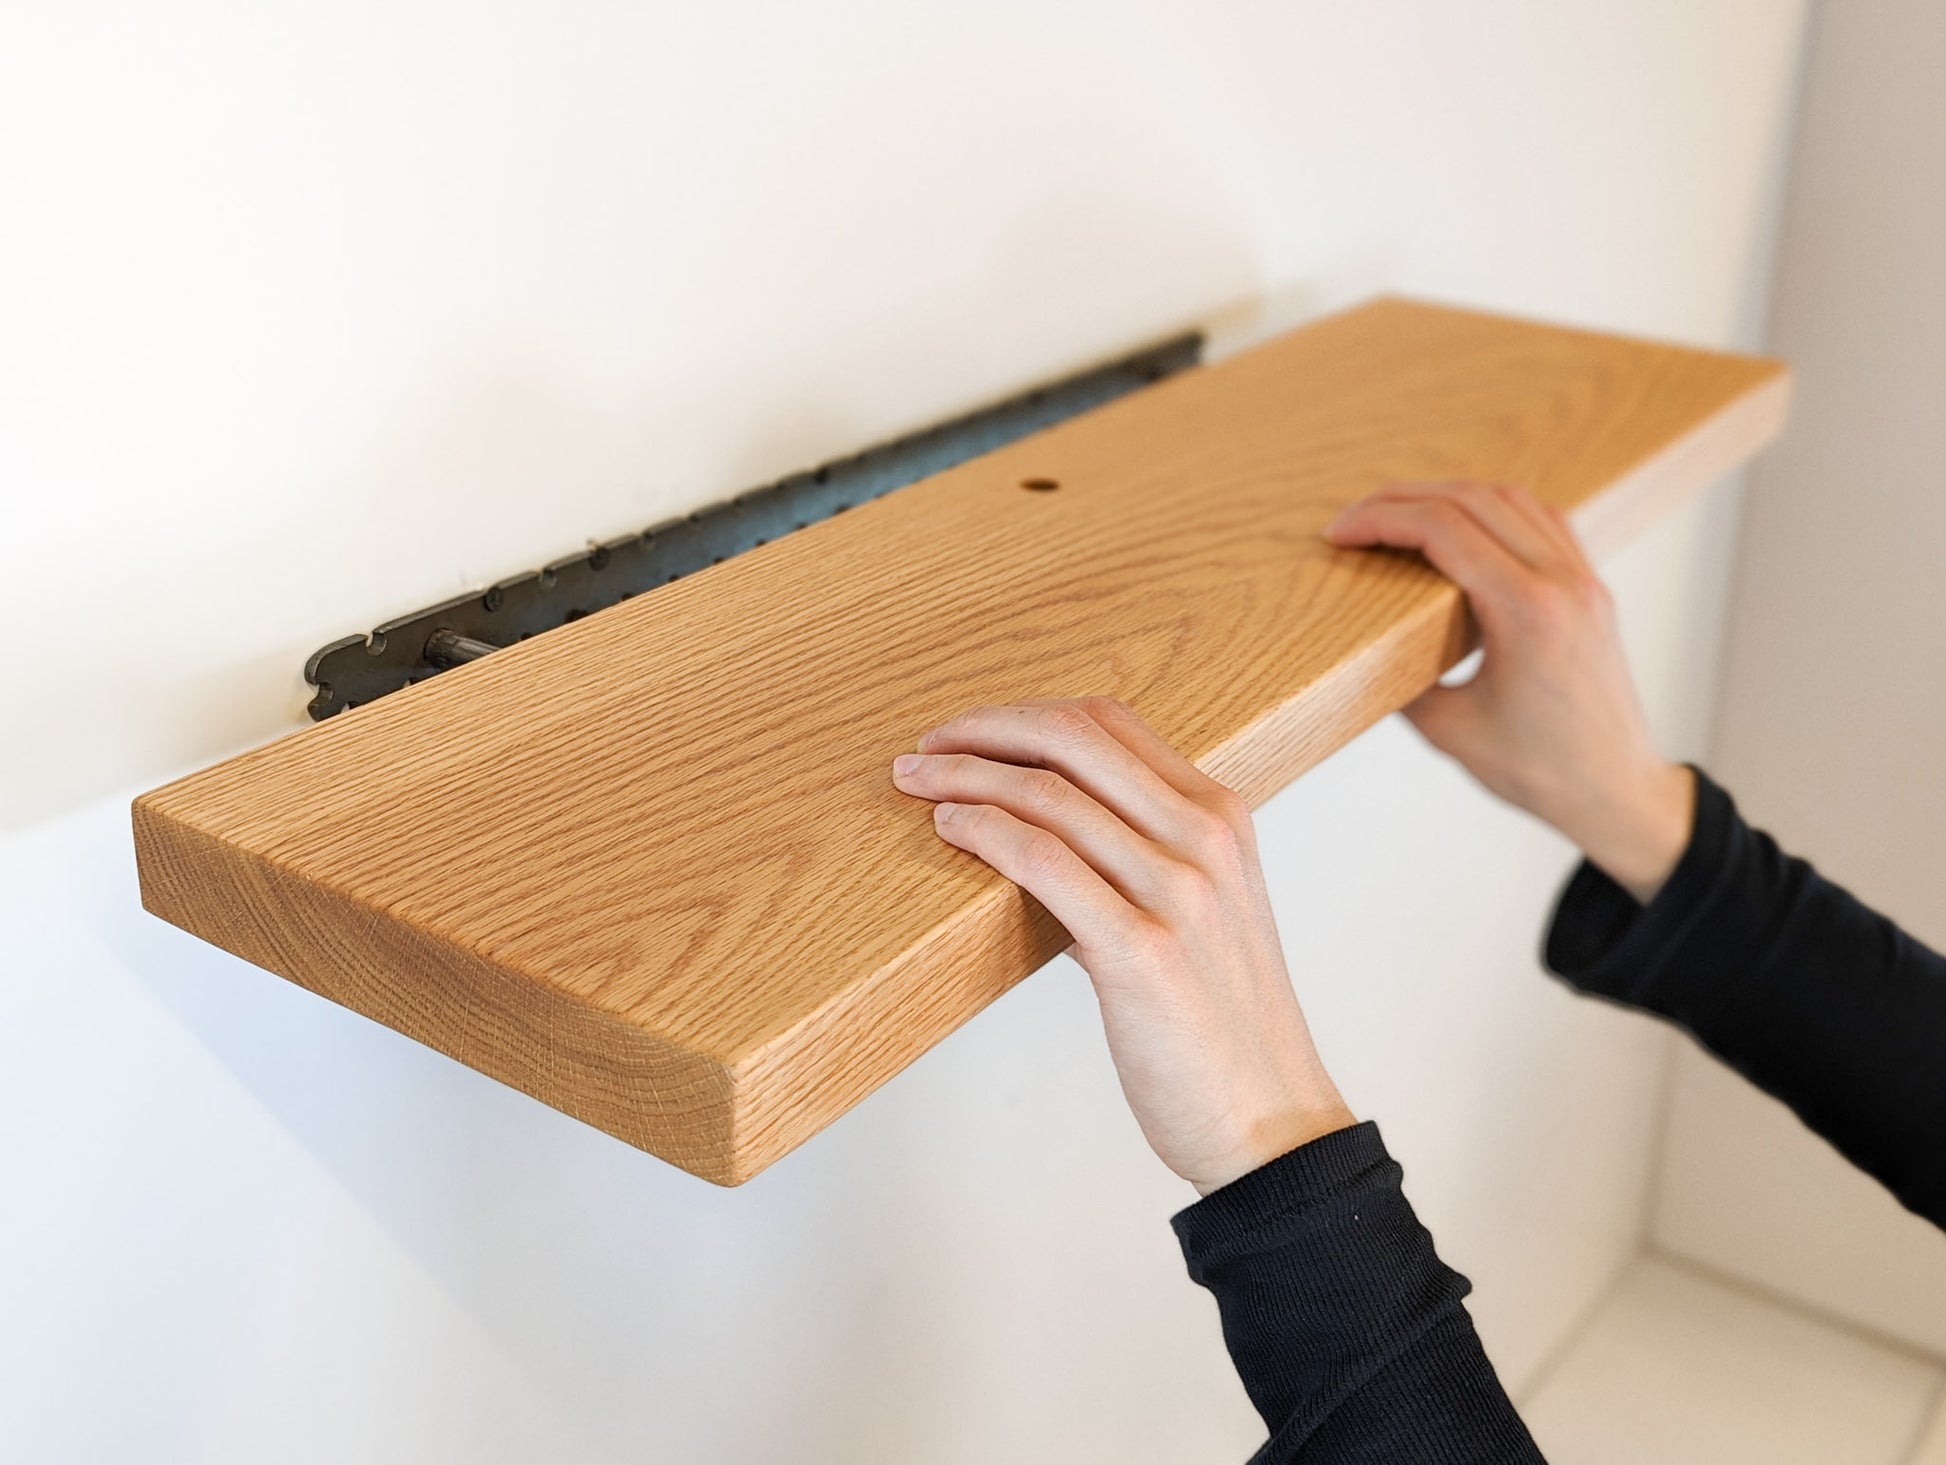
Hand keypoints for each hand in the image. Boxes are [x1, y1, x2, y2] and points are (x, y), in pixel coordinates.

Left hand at [891, 696, 1354, 1194]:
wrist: (1269, 1123)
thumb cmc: (1222, 1026)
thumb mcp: (1202, 914)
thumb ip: (1140, 860)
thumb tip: (1042, 835)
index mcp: (1222, 819)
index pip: (1111, 724)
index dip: (1025, 714)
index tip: (969, 733)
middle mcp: (1205, 839)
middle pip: (1075, 738)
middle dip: (984, 729)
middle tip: (925, 747)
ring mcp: (1179, 892)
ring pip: (1050, 794)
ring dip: (965, 777)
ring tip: (917, 785)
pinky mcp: (1143, 951)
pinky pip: (1043, 861)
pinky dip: (985, 831)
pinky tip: (950, 829)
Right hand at [1323, 481, 1692, 902]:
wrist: (1617, 790)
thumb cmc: (1543, 771)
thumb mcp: (1450, 730)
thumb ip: (1403, 681)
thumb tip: (1365, 647)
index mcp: (1528, 612)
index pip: (1443, 530)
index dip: (1381, 520)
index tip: (1340, 533)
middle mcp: (1562, 582)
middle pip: (1472, 499)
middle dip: (1401, 498)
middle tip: (1354, 518)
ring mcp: (1584, 579)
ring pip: (1510, 498)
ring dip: (1447, 496)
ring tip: (1399, 515)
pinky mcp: (1591, 587)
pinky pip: (1541, 519)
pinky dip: (1492, 509)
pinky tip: (1462, 527)